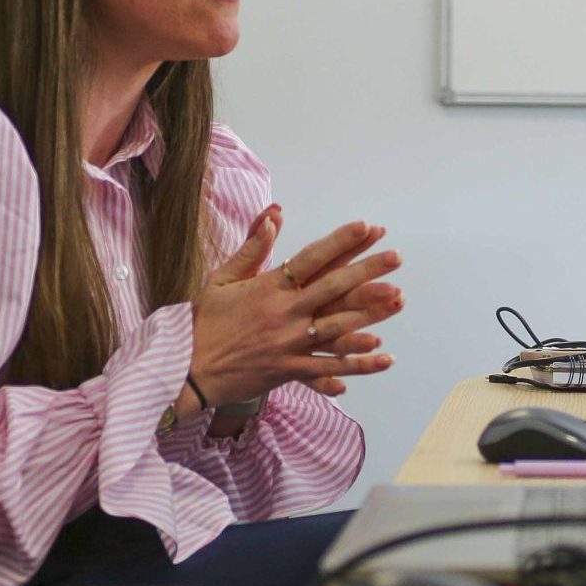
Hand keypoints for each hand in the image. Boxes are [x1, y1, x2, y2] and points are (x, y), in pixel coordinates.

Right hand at [186, 206, 403, 406]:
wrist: (186, 367)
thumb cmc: (203, 321)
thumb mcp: (222, 278)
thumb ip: (251, 247)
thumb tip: (274, 215)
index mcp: (268, 287)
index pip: (311, 258)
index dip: (341, 242)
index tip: (366, 227)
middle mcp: (284, 313)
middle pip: (333, 288)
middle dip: (368, 271)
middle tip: (396, 257)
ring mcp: (289, 344)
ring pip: (338, 327)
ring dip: (371, 313)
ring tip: (399, 299)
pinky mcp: (289, 370)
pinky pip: (329, 367)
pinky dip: (357, 363)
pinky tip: (384, 355)